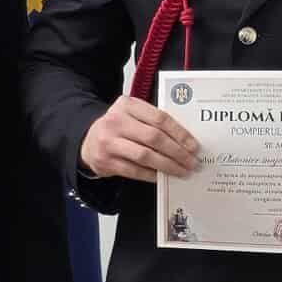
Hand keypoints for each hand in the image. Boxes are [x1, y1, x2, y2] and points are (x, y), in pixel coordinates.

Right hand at [79, 96, 199, 182]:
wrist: (87, 141)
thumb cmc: (118, 128)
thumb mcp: (132, 115)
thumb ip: (153, 121)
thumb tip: (185, 140)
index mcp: (127, 105)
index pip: (160, 118)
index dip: (180, 133)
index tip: (194, 146)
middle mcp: (116, 121)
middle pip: (154, 137)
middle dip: (177, 152)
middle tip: (192, 162)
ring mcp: (109, 142)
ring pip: (145, 156)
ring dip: (168, 165)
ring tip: (182, 171)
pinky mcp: (106, 161)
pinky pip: (135, 170)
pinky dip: (152, 175)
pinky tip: (163, 177)